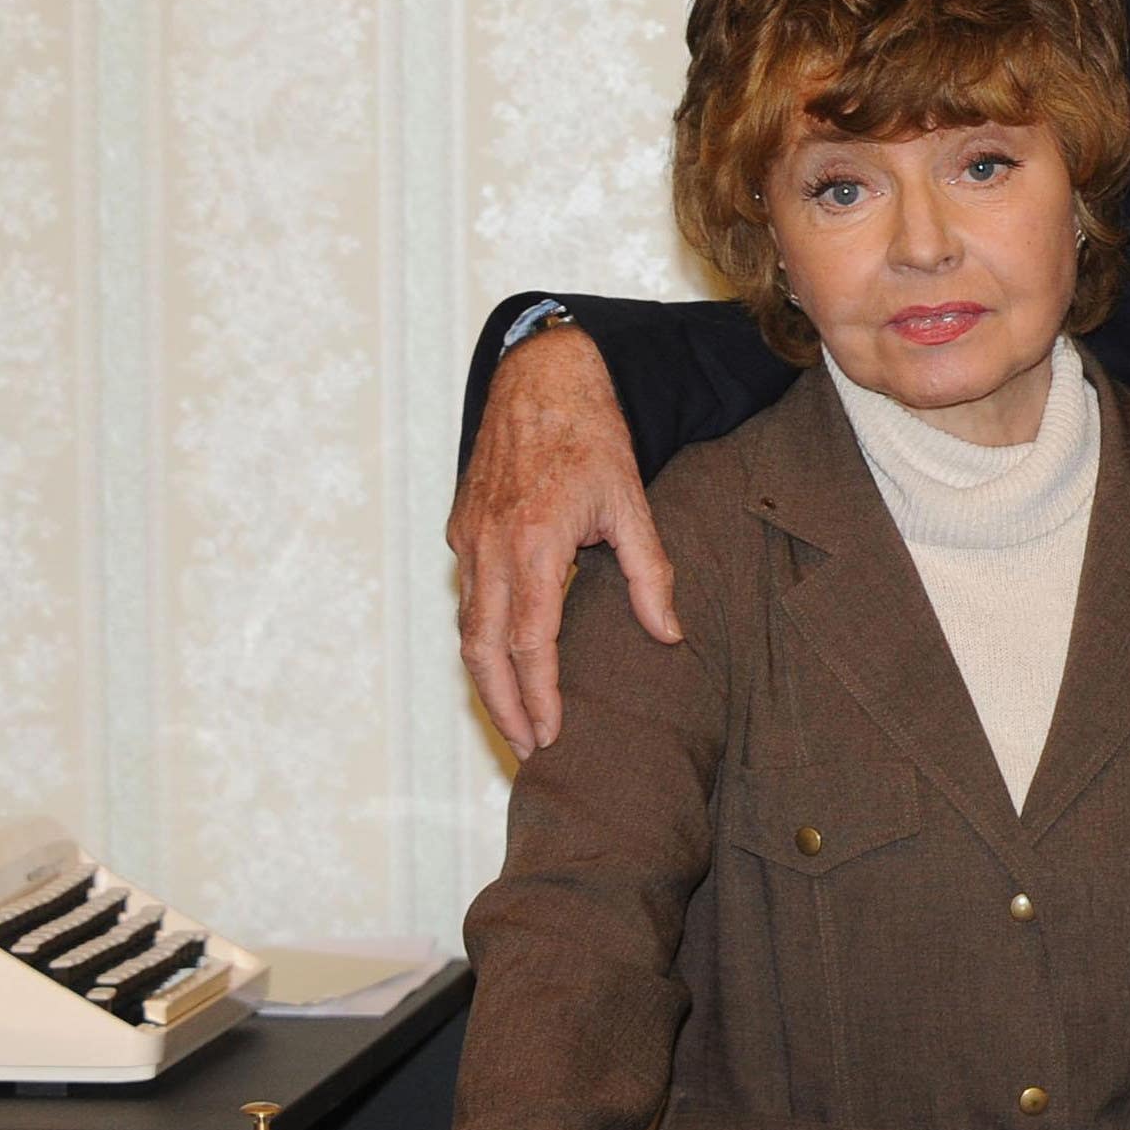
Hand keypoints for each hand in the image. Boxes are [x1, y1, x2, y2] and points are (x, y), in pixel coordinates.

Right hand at [447, 323, 677, 752]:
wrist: (540, 379)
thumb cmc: (591, 437)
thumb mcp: (632, 502)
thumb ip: (650, 573)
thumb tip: (668, 635)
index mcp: (534, 542)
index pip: (528, 641)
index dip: (538, 695)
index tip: (551, 734)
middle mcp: (490, 547)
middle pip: (483, 650)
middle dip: (502, 707)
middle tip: (528, 750)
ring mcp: (468, 539)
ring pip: (467, 629)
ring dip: (487, 682)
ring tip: (516, 722)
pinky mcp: (461, 531)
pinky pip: (466, 599)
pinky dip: (480, 641)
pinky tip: (504, 666)